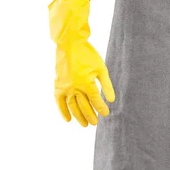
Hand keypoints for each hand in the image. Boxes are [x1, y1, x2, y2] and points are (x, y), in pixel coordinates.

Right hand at [48, 0, 115, 126]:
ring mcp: (65, 88)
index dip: (101, 108)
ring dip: (79, 117)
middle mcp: (75, 88)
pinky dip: (63, 111)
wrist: (70, 45)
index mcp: (87, 83)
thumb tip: (112, 100)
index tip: (106, 113)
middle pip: (84, 106)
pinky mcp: (58, 85)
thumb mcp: (101, 68)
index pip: (96, 101)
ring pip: (72, 107)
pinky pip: (59, 102)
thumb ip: (106, 85)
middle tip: (95, 123)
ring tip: (85, 124)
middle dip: (91, 116)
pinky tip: (68, 119)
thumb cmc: (88, 55)